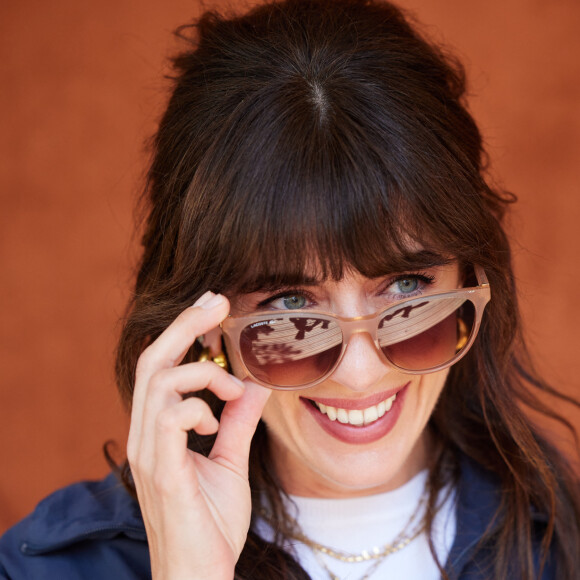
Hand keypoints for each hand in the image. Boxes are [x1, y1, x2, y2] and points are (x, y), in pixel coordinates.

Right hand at [127, 292, 270, 579]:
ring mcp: (148, 452)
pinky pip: (169, 418)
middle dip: (184, 325)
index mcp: (157, 429)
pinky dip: (196, 407)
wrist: (198, 575)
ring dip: (199, 372)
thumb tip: (254, 385)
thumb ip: (237, 422)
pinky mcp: (161, 471)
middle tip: (216, 301)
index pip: (160, 365)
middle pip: (151, 359)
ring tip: (230, 386)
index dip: (182, 331)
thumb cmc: (211, 522)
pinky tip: (213, 424)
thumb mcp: (230, 461)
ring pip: (158, 381)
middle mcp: (144, 434)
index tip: (212, 305)